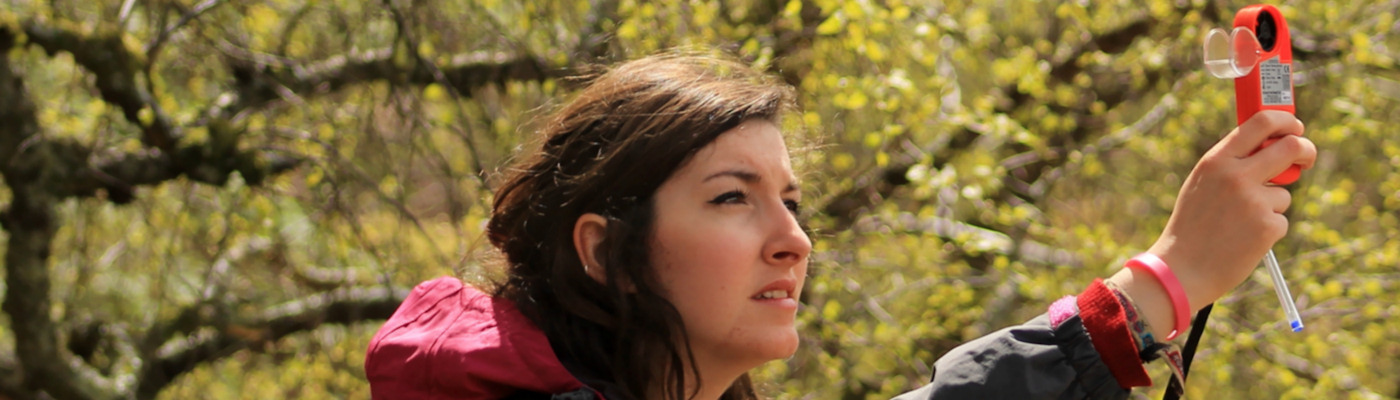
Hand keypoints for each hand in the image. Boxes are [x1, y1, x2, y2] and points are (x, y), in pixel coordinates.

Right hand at [1109, 110, 1315, 338]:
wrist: (1181, 269)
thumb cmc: (1191, 226)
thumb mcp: (1201, 184)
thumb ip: (1230, 164)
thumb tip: (1270, 146)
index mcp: (1217, 161)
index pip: (1261, 122)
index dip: (1285, 121)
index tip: (1294, 128)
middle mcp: (1236, 175)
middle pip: (1291, 146)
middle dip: (1305, 150)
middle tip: (1305, 159)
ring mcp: (1254, 201)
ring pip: (1283, 193)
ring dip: (1270, 206)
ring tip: (1238, 224)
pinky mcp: (1268, 226)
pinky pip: (1280, 220)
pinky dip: (1267, 230)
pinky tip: (1243, 240)